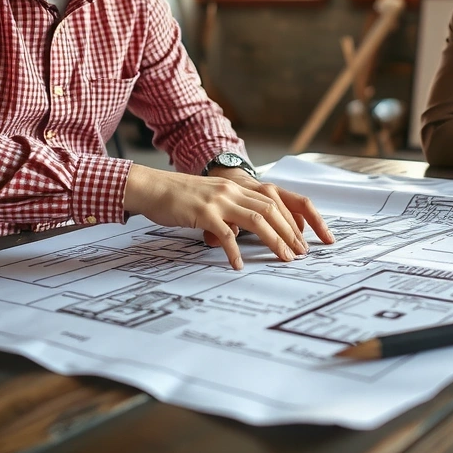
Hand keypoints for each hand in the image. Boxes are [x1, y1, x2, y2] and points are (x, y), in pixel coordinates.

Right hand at [122, 164, 333, 269]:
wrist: (152, 187)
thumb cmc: (178, 198)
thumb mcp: (210, 202)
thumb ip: (227, 215)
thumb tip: (236, 235)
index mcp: (236, 188)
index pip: (272, 202)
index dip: (290, 220)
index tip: (300, 239)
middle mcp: (232, 191)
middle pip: (271, 210)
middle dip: (289, 232)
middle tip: (301, 252)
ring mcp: (219, 201)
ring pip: (256, 220)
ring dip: (274, 240)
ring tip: (284, 257)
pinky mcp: (204, 213)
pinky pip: (226, 235)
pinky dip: (235, 251)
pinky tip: (238, 265)